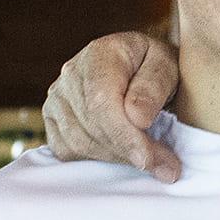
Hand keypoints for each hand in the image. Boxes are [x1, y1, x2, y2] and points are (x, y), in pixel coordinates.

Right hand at [42, 34, 184, 180]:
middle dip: (127, 151)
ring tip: (147, 158)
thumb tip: (138, 118)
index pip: (102, 102)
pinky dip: (95, 160)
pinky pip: (66, 151)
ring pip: (79, 143)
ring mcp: (57, 98)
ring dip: (116, 158)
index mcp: (100, 54)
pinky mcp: (52, 119)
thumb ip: (155, 86)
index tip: (148, 158)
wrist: (137, 64)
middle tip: (164, 165)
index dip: (124, 136)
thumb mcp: (167, 65)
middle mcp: (70, 74)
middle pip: (91, 127)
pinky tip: (121, 154)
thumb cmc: (154, 64)